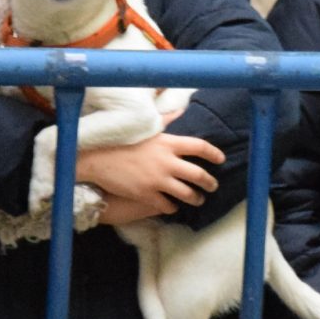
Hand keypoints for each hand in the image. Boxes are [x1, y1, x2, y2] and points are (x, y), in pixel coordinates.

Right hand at [77, 132, 224, 219]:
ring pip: (187, 194)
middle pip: (199, 175)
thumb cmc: (122, 141)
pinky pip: (167, 205)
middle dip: (210, 183)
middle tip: (213, 186)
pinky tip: (173, 207)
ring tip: (197, 200)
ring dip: (195, 198)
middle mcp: (167, 162)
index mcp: (168, 143)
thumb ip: (166, 120)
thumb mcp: (146, 129)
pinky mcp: (146, 194)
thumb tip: (181, 110)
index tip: (221, 160)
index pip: (200, 147)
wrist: (98, 158)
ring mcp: (157, 180)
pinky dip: (173, 207)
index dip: (214, 154)